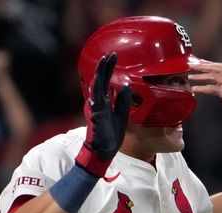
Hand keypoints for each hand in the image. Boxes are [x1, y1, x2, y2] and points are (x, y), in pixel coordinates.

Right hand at [75, 53, 130, 177]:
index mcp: (103, 102)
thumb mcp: (121, 115)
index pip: (106, 81)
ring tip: (104, 61)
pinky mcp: (96, 115)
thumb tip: (126, 86)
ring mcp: (95, 108)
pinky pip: (96, 100)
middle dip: (104, 66)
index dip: (109, 68)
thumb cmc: (111, 134)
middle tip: (110, 53)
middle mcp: (97, 102)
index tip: (113, 56)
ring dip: (100, 73)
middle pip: (100, 80)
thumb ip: (122, 101)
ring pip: (96, 87)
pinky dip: (97, 89)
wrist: (104, 151)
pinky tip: (100, 79)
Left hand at [189, 60, 221, 117]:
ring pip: (211, 76)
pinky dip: (202, 88)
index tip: (200, 63)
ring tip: (190, 76)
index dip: (209, 64)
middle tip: (191, 65)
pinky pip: (211, 88)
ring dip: (199, 76)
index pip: (221, 65)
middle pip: (214, 67)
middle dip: (201, 66)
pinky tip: (195, 88)